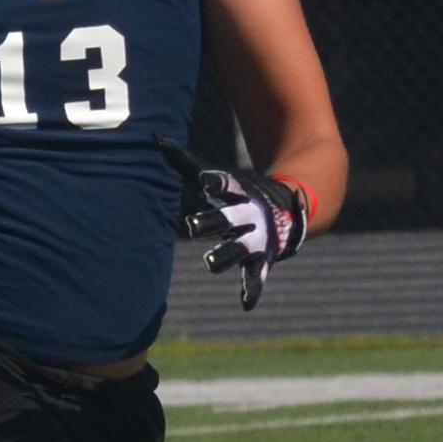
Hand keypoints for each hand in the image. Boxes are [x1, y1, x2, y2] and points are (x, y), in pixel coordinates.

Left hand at [185, 167, 311, 309]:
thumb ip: (183, 162)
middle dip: (211, 222)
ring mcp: (257, 238)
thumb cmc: (237, 194)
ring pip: (238, 249)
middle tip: (192, 225)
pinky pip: (256, 276)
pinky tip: (247, 303)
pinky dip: (252, 289)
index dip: (217, 183)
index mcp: (238, 193)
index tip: (207, 182)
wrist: (288, 210)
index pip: (225, 185)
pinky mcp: (262, 259)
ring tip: (209, 262)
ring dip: (225, 255)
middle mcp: (248, 215)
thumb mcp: (214, 179)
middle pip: (227, 218)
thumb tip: (154, 137)